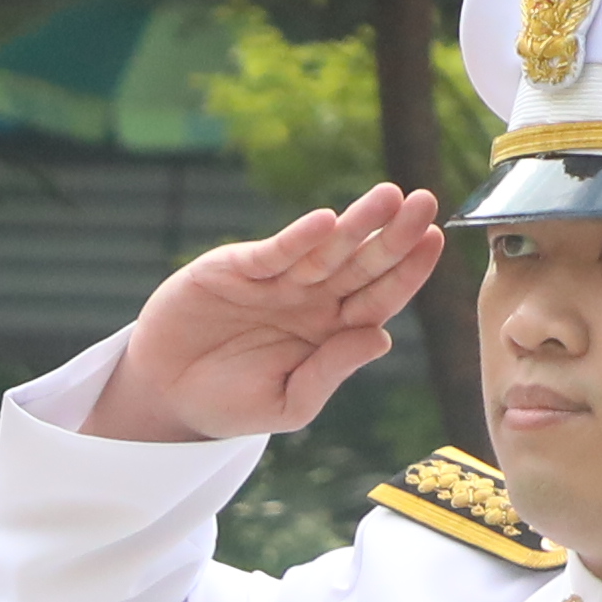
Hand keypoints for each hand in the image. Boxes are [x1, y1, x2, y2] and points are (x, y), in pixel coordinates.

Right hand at [84, 184, 447, 444]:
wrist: (166, 395)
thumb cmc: (231, 403)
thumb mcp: (287, 404)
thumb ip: (331, 372)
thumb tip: (381, 337)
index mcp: (332, 331)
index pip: (380, 297)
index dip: (408, 270)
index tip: (434, 241)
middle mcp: (311, 299)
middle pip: (362, 263)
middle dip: (394, 234)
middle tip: (425, 203)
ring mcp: (277, 280)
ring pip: (325, 249)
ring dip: (356, 223)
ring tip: (389, 196)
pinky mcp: (237, 268)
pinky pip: (274, 253)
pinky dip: (297, 239)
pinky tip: (324, 222)